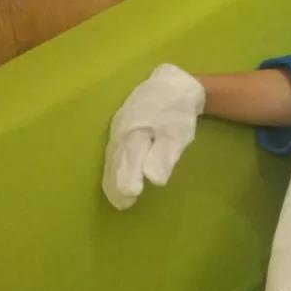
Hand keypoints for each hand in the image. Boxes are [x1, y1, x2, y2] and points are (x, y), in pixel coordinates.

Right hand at [102, 64, 205, 210]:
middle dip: (117, 184)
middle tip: (121, 205)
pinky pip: (114, 148)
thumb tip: (152, 179)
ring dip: (112, 176)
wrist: (174, 85)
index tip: (129, 200)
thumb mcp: (177, 136)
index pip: (127, 164)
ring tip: (116, 196)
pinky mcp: (120, 125)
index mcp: (134, 134)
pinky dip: (113, 164)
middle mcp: (121, 131)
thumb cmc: (178, 113)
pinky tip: (114, 173)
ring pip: (113, 155)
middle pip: (116, 162)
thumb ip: (164, 157)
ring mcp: (118, 127)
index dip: (127, 183)